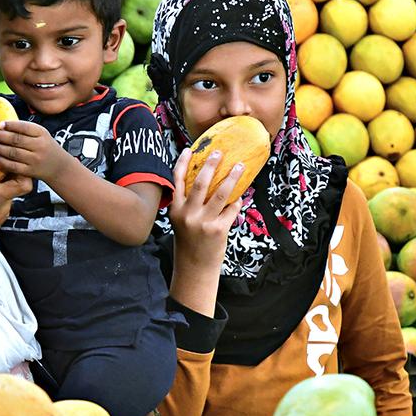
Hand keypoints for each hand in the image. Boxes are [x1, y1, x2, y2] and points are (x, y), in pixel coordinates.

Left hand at [0, 120, 71, 181]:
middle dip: (1, 136)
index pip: (24, 127)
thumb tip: (3, 124)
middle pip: (17, 140)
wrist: (59, 167)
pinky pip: (14, 166)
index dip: (11, 125)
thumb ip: (26, 129)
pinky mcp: (30, 171)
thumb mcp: (41, 134)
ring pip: (13, 153)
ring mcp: (35, 159)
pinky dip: (2, 161)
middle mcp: (39, 146)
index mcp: (42, 133)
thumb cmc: (46, 147)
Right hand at [0, 158, 31, 273]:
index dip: (22, 168)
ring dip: (4, 179)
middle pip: (18, 183)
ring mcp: (2, 214)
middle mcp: (4, 206)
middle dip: (11, 168)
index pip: (24, 183)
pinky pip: (3, 200)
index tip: (9, 157)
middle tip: (0, 154)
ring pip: (10, 191)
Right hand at [169, 147, 244, 268]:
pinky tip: (240, 196)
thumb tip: (206, 180)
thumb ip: (187, 203)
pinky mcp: (218, 230)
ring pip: (221, 194)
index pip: (177, 180)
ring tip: (240, 166)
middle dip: (211, 165)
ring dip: (232, 178)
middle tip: (219, 153)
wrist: (194, 266)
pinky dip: (237, 201)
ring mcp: (203, 222)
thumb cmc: (189, 241)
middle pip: (200, 183)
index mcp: (175, 209)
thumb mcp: (181, 220)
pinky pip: (231, 209)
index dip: (182, 163)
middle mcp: (188, 214)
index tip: (190, 149)